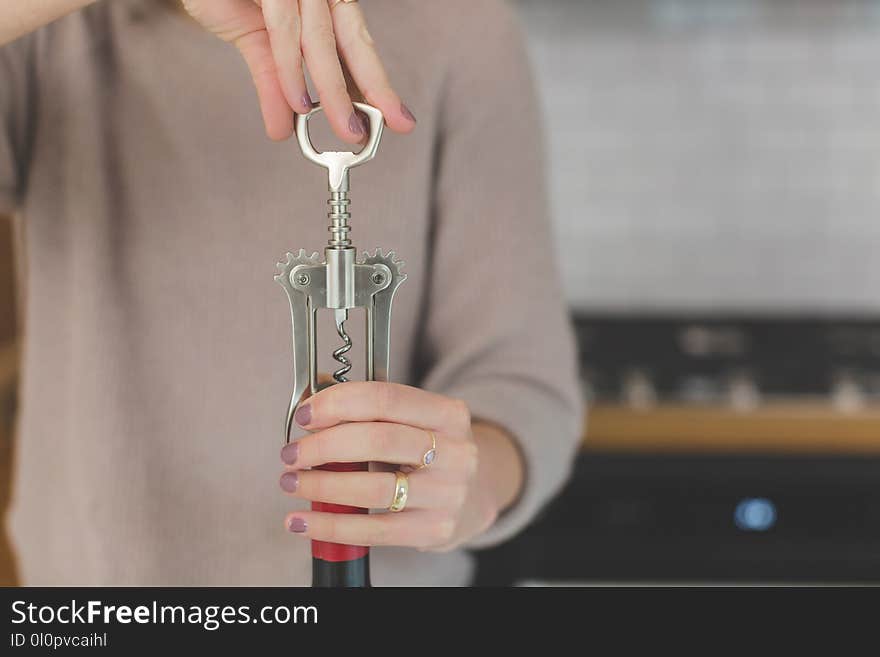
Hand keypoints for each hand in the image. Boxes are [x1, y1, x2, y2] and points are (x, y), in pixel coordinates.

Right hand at [181, 0, 415, 141]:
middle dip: (375, 91)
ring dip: (335, 95)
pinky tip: (299, 103)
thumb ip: (275, 85)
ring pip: (323, 46)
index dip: (376, 87)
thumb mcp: (259, 46)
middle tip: (384, 128)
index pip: (357, 49)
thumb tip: (284, 129)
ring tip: (345, 130)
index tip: (397, 119)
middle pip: (356, 45)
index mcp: (324, 7)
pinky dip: (291, 72)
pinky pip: (285, 33)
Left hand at [278, 382, 508, 551]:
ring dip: (322, 487)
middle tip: (292, 453)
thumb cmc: (426, 453)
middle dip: (325, 446)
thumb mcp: (409, 421)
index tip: (305, 414)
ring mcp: (448, 494)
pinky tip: (302, 521)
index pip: (387, 398)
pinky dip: (331, 526)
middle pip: (380, 441)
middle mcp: (456, 452)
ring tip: (292, 483)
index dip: (340, 402)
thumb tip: (310, 402)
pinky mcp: (435, 529)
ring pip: (375, 489)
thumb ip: (364, 409)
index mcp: (448, 414)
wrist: (471, 496)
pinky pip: (374, 530)